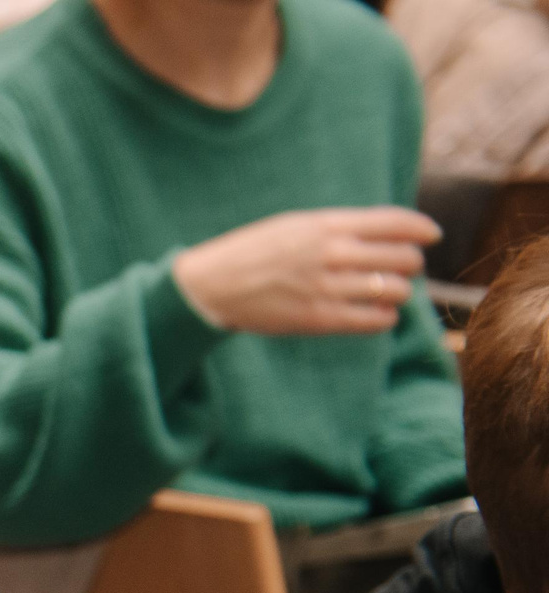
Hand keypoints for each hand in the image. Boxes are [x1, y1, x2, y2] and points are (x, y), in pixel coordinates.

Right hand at [171, 207, 441, 337]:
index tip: (432, 235)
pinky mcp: (316, 319)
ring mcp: (324, 288)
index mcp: (325, 225)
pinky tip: (381, 315)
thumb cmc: (252, 253)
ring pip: (391, 290)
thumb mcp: (294, 225)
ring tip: (389, 292)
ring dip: (398, 292)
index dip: (420, 229)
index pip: (393, 223)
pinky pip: (371, 319)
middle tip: (404, 269)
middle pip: (400, 258)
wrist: (209, 286)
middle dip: (410, 264)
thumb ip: (338, 228)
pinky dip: (385, 317)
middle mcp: (329, 254)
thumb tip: (385, 235)